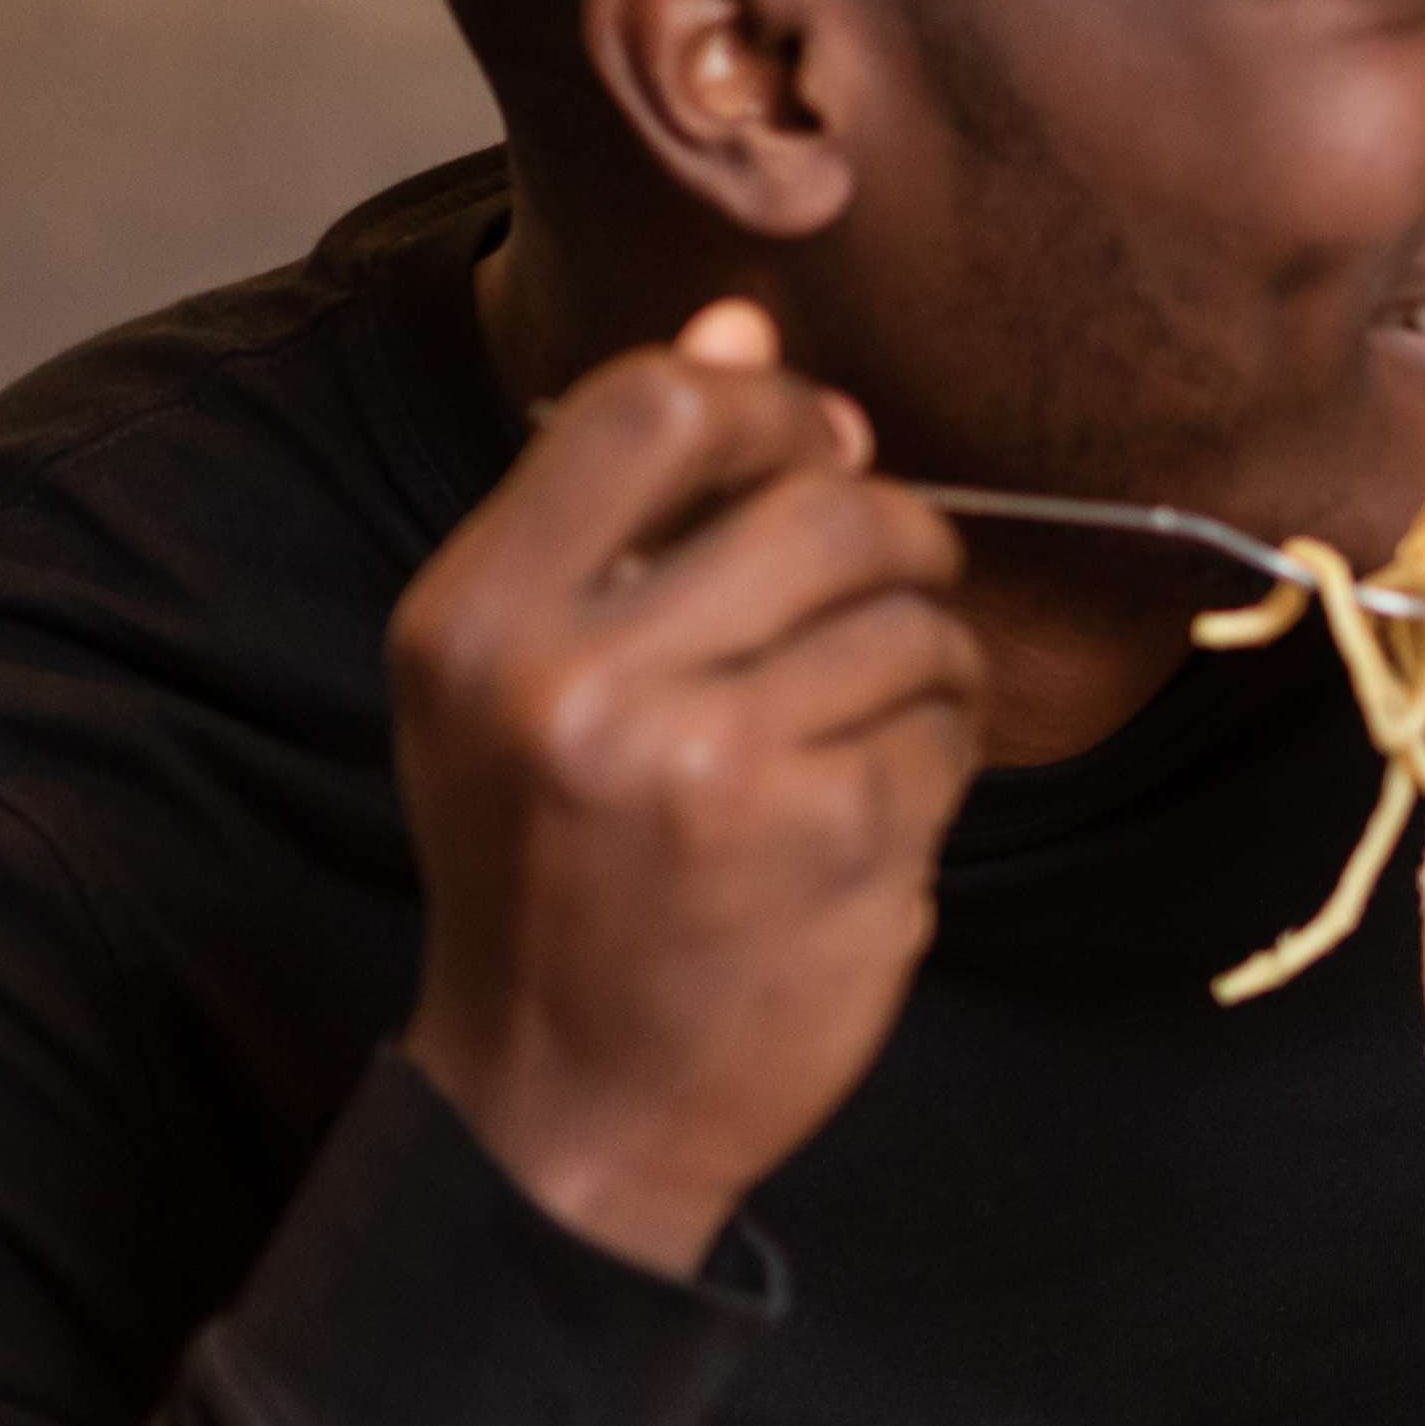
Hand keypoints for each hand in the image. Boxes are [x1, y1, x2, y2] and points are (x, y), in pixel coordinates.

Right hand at [392, 300, 988, 1270]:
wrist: (569, 1103)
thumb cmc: (553, 869)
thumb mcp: (524, 681)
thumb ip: (624, 505)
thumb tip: (743, 321)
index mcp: (477, 620)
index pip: (653, 408)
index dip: (770, 403)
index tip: (816, 445)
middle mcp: (580, 683)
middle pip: (823, 502)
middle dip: (893, 530)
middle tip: (890, 583)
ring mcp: (712, 765)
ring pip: (910, 617)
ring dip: (928, 653)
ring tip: (875, 712)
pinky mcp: (833, 840)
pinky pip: (947, 730)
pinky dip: (939, 755)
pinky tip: (876, 806)